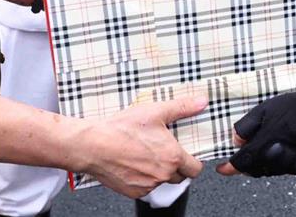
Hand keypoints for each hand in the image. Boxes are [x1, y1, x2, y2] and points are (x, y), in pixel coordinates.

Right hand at [79, 96, 206, 198]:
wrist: (93, 145)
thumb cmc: (122, 128)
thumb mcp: (155, 111)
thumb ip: (182, 107)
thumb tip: (201, 103)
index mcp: (172, 156)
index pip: (196, 169)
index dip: (194, 162)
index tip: (188, 155)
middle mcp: (162, 174)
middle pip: (180, 177)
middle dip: (176, 166)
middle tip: (164, 151)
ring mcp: (148, 185)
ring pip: (161, 181)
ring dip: (158, 172)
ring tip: (145, 154)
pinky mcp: (134, 192)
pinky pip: (146, 188)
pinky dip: (143, 178)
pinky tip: (134, 163)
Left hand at [217, 79, 295, 177]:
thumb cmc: (293, 108)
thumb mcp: (262, 109)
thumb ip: (245, 127)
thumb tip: (235, 140)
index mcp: (264, 144)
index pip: (242, 163)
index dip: (230, 167)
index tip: (222, 168)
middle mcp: (277, 158)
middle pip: (255, 170)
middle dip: (247, 163)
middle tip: (246, 152)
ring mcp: (292, 164)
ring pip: (269, 171)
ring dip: (262, 163)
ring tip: (265, 146)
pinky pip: (286, 170)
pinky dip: (279, 163)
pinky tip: (280, 150)